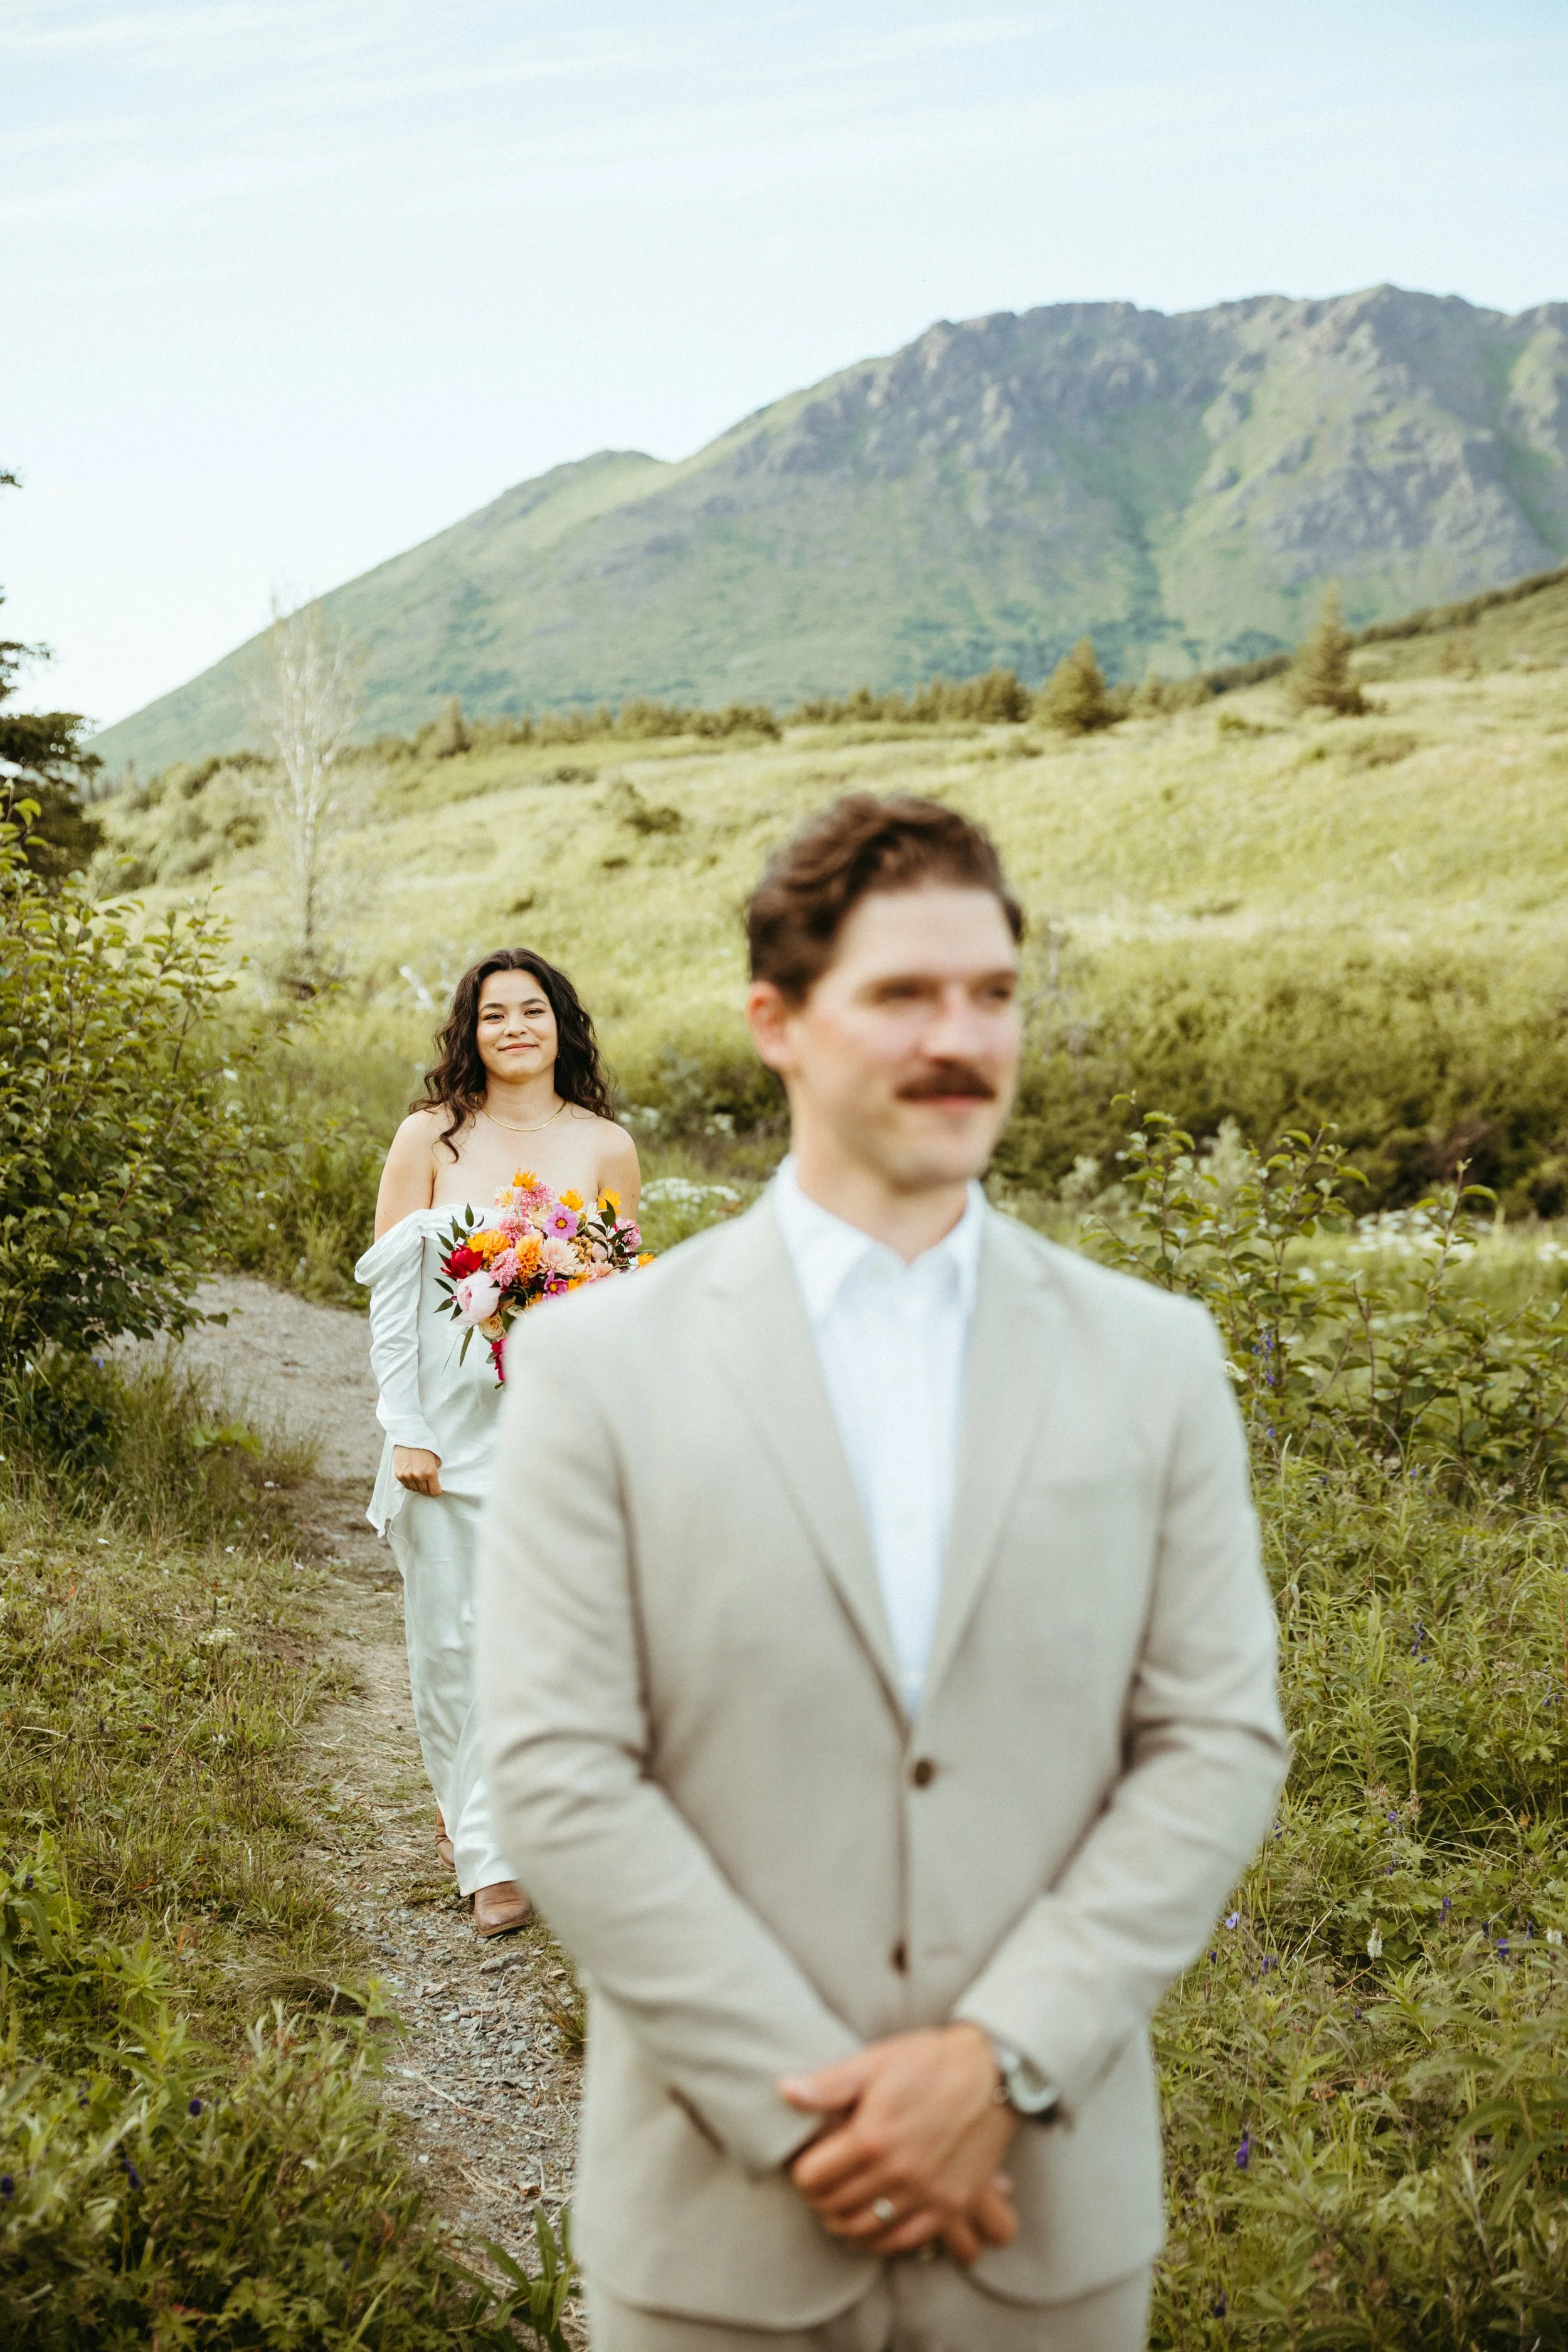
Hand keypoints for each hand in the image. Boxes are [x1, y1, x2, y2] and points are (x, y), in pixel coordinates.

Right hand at [394, 1445, 441, 1495]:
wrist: (407, 1437)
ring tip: (421, 1481)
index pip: (435, 1491)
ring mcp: (408, 1476)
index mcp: (430, 1472)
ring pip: (415, 1490)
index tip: (437, 1489)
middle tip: (429, 1486)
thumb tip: (436, 1479)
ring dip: (419, 1488)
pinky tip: (413, 1479)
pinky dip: (410, 1484)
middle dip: (428, 1490)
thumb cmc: (423, 1445)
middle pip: (425, 1492)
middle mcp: (419, 1476)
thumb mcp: (435, 1456)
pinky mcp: (399, 1475)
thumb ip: (435, 1469)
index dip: (437, 1491)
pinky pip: (406, 1486)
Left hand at [780, 2023, 1017, 2260]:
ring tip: (837, 2205)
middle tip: (818, 2183)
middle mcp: (897, 2173)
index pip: (812, 2177)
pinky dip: (878, 2239)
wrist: (993, 2075)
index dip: (800, 2171)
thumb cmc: (929, 2062)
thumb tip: (785, 2091)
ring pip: (864, 2229)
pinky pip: (903, 2240)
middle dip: (817, 2197)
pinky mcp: (950, 2206)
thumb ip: (829, 2084)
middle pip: (834, 2206)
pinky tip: (870, 2225)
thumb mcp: (875, 2062)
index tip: (804, 2161)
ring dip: (842, 2221)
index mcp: (872, 2136)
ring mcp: (926, 2194)